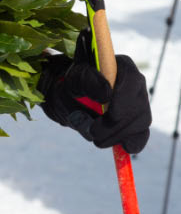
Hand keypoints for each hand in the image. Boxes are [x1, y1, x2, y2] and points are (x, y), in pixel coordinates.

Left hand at [38, 29, 150, 154]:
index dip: (123, 100)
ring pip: (140, 123)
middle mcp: (136, 84)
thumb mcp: (74, 78)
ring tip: (96, 138)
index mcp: (123, 66)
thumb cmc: (74, 84)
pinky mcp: (138, 122)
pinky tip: (123, 147)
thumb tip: (106, 94)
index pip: (132, 80)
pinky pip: (141, 135)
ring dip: (117, 135)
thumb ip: (87, 81)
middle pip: (138, 106)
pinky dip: (132, 143)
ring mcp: (140, 103)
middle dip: (116, 125)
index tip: (111, 115)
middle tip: (94, 133)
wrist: (71, 98)